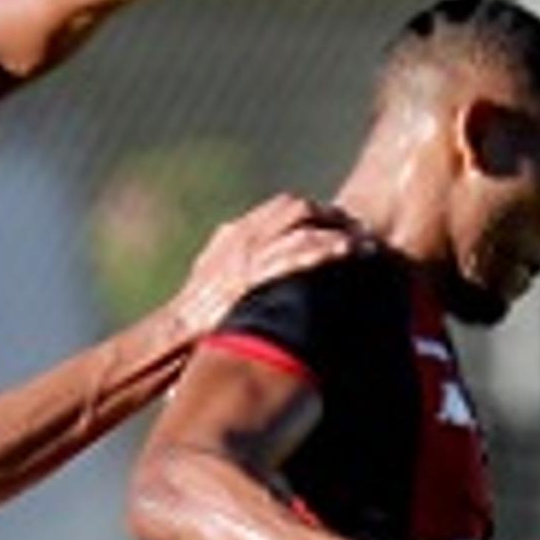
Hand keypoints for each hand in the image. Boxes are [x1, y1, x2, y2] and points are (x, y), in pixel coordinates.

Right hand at [173, 193, 367, 334]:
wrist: (173, 332)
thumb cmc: (194, 316)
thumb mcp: (214, 282)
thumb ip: (236, 269)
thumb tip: (257, 274)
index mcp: (233, 235)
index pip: (281, 208)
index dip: (314, 212)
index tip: (338, 224)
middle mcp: (242, 236)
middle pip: (297, 207)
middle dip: (331, 215)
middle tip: (358, 231)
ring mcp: (248, 253)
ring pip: (302, 225)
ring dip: (338, 230)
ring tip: (365, 243)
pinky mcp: (255, 274)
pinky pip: (298, 252)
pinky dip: (328, 248)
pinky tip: (350, 252)